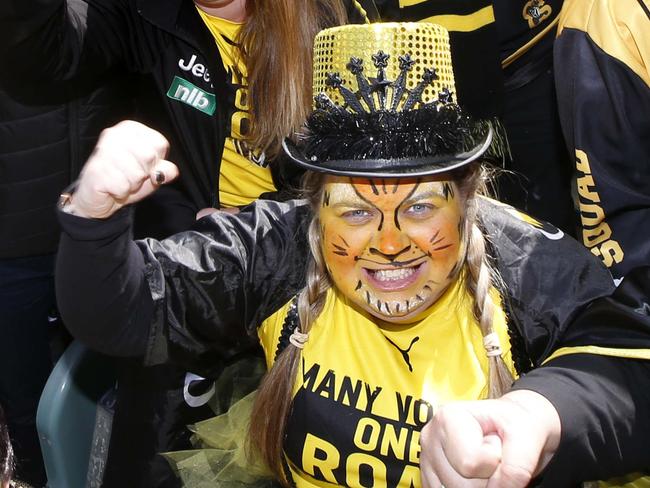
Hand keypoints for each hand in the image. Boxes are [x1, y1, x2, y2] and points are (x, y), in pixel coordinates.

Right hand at [71, 121, 178, 218]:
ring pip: (137, 174)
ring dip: (132, 185)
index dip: (157, 161)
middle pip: (149, 156)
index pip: (160, 143)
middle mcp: (115, 134)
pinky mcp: (96, 169)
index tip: (144, 166)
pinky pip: (123, 186)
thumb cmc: (124, 180)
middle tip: (131, 175)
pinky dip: (121, 192)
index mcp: (130, 129)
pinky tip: (112, 187)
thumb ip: (165, 170)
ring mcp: (103, 151)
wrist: (97, 197)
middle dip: (144, 173)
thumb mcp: (151, 173)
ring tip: (121, 181)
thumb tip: (170, 170)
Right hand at [420, 390, 560, 487]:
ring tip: (485, 462)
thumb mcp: (528, 436)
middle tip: (493, 454)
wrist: (514, 425)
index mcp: (447, 418)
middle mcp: (431, 438)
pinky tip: (475, 473)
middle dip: (489, 477)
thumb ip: (516, 467)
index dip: (495, 460)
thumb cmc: (517, 424)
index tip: (498, 442)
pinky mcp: (430, 477)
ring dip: (481, 484)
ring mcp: (428, 459)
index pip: (470, 463)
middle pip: (463, 485)